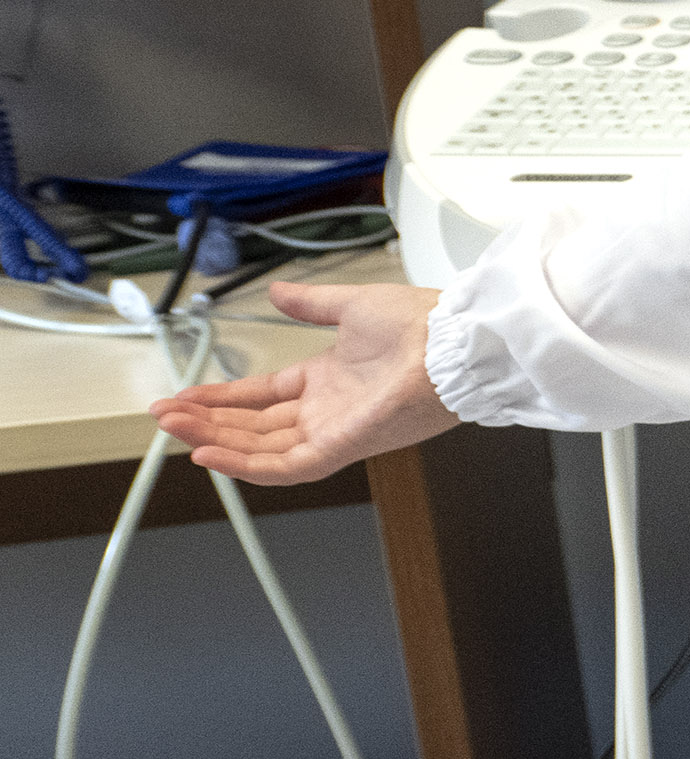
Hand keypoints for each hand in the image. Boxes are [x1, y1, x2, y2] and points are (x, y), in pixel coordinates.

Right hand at [146, 281, 457, 485]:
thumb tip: (280, 291)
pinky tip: (209, 453)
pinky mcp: (344, 446)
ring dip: (215, 439)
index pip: (261, 397)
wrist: (457, 341)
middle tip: (164, 415)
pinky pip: (288, 467)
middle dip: (206, 421)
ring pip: (261, 448)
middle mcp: (328, 410)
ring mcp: (334, 431)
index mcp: (328, 380)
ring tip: (174, 428)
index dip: (219, 398)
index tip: (181, 396)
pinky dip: (247, 465)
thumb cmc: (423, 322)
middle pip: (253, 426)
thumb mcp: (351, 305)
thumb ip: (311, 303)